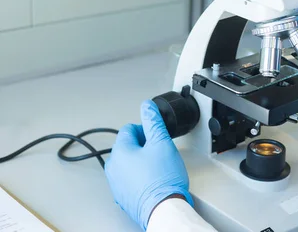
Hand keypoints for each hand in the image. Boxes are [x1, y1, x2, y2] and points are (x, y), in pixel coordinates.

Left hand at [105, 100, 192, 229]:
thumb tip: (148, 106)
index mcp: (120, 151)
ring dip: (142, 161)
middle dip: (144, 146)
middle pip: (128, 145)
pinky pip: (130, 178)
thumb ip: (154, 121)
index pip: (130, 129)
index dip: (146, 129)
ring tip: (158, 168)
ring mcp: (116, 183)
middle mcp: (113, 167)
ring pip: (129, 162)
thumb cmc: (163, 180)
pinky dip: (140, 177)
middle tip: (160, 153)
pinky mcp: (123, 196)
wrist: (164, 209)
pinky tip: (154, 180)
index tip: (157, 138)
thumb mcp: (162, 143)